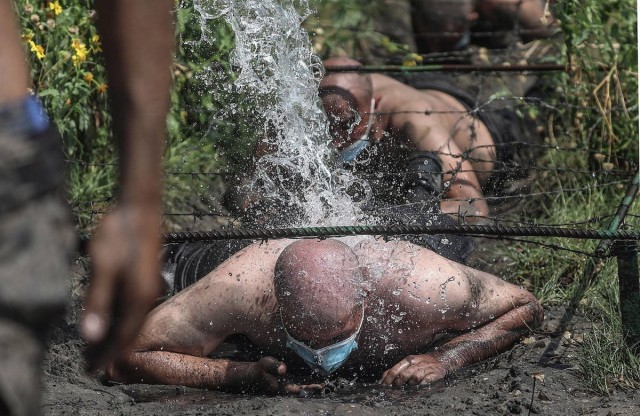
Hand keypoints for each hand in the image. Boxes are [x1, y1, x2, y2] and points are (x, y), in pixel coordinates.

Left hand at [81, 204, 162, 371]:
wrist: (139, 207)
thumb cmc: (119, 234)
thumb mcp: (103, 267)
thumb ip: (98, 301)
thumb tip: (91, 334)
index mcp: (139, 297)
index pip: (123, 336)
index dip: (106, 355)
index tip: (92, 370)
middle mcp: (148, 295)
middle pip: (129, 331)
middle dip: (109, 349)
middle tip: (90, 364)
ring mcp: (149, 286)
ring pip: (131, 320)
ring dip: (114, 335)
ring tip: (96, 347)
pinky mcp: (145, 278)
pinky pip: (133, 308)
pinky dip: (119, 320)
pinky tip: (108, 320)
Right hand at [251, 357, 324, 394]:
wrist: (256, 374)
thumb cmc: (261, 369)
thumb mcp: (266, 364)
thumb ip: (275, 366)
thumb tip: (283, 369)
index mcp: (281, 385)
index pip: (296, 388)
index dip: (306, 387)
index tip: (315, 386)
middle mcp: (286, 387)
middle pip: (302, 389)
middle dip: (312, 387)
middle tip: (323, 385)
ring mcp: (288, 384)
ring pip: (302, 386)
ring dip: (312, 385)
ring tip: (323, 384)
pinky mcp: (289, 381)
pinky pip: (300, 382)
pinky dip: (308, 381)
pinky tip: (315, 379)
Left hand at [379, 354, 447, 385]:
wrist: (441, 360)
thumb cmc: (422, 363)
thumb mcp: (409, 363)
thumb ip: (396, 369)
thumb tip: (383, 377)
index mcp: (409, 360)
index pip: (396, 368)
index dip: (389, 378)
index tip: (383, 384)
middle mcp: (417, 363)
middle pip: (404, 374)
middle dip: (398, 382)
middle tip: (395, 387)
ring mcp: (426, 369)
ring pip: (415, 377)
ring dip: (410, 383)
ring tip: (409, 386)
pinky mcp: (434, 374)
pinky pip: (426, 381)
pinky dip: (422, 384)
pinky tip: (419, 386)